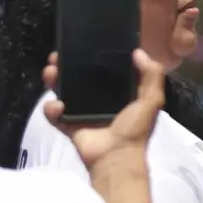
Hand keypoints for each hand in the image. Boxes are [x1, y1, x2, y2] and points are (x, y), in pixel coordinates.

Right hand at [42, 50, 163, 171]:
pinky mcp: (68, 125)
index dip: (93, 57)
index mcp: (119, 93)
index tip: (84, 45)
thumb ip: (151, 75)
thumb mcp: (151, 100)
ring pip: (63, 91)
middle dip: (66, 65)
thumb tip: (138, 51)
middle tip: (57, 57)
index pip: (103, 70)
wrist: (115, 157)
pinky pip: (54, 113)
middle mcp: (99, 100)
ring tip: (51, 72)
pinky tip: (57, 106)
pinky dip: (51, 109)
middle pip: (78, 77)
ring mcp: (81, 112)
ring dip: (54, 80)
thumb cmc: (135, 129)